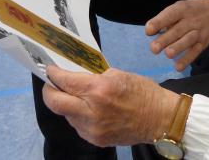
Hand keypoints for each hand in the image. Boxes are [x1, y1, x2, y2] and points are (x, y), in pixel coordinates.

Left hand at [42, 66, 178, 146]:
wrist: (160, 119)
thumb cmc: (142, 91)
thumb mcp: (118, 74)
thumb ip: (94, 76)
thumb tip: (76, 74)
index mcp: (99, 90)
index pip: (64, 81)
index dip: (54, 74)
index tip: (50, 69)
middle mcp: (91, 111)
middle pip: (55, 103)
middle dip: (49, 91)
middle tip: (51, 84)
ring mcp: (92, 129)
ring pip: (66, 115)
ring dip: (67, 103)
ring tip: (76, 96)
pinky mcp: (95, 140)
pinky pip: (78, 125)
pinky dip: (78, 115)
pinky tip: (89, 109)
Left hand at [146, 0, 208, 71]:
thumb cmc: (193, 10)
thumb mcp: (181, 7)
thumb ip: (166, 18)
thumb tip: (150, 31)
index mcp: (182, 9)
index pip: (170, 15)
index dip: (159, 22)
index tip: (148, 30)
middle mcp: (191, 20)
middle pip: (177, 30)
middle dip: (165, 40)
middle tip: (153, 48)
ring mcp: (198, 32)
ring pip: (187, 41)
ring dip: (177, 48)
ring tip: (167, 54)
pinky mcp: (203, 43)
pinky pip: (195, 52)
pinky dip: (187, 60)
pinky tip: (178, 67)